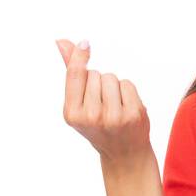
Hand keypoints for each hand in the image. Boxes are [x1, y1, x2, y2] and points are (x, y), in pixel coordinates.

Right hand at [57, 38, 151, 167]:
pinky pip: (127, 84)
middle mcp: (92, 117)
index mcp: (73, 114)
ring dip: (113, 86)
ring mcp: (114, 116)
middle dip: (98, 82)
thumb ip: (72, 73)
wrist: (124, 153)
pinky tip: (125, 106)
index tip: (86, 44)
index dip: (80, 57)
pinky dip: (127, 91)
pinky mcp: (133, 114)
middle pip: (95, 74)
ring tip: (113, 105)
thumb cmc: (98, 125)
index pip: (76, 76)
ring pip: (111, 77)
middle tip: (101, 103)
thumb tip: (62, 42)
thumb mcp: (79, 104)